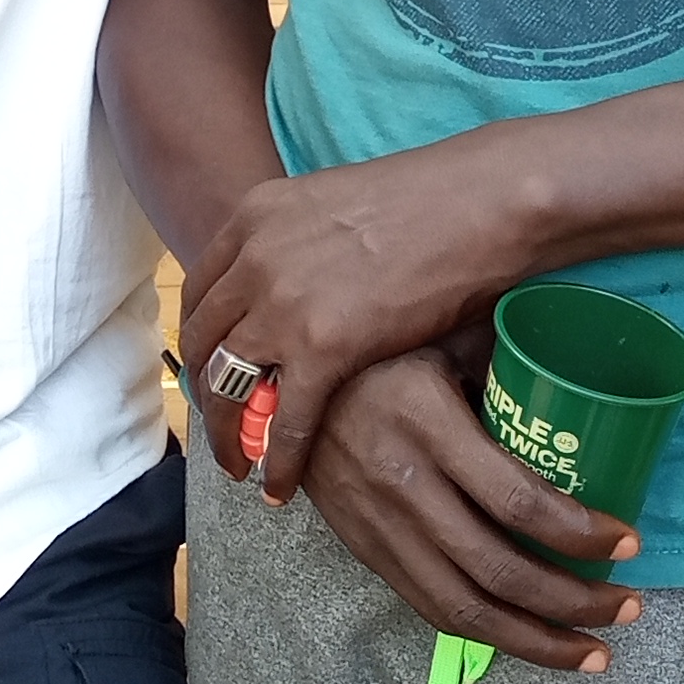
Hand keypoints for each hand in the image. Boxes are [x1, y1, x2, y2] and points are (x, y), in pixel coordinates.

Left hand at [184, 144, 525, 503]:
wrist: (482, 199)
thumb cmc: (433, 197)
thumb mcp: (336, 203)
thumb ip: (302, 240)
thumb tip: (306, 280)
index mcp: (253, 217)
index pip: (200, 291)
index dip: (201, 340)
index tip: (211, 370)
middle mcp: (254, 259)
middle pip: (201, 342)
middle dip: (204, 393)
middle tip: (222, 427)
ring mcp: (283, 303)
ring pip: (226, 385)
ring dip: (227, 433)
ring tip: (239, 464)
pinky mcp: (324, 345)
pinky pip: (285, 419)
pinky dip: (279, 460)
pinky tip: (280, 486)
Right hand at [287, 351, 642, 667]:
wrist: (274, 374)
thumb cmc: (377, 343)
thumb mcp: (444, 337)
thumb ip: (509, 361)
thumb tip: (590, 383)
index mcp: (427, 424)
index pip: (518, 502)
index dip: (582, 534)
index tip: (631, 543)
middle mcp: (400, 484)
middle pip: (498, 571)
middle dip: (575, 602)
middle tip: (629, 607)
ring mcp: (376, 525)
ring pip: (462, 608)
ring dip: (536, 641)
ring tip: (593, 651)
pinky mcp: (363, 548)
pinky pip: (429, 606)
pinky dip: (486, 633)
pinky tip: (529, 639)